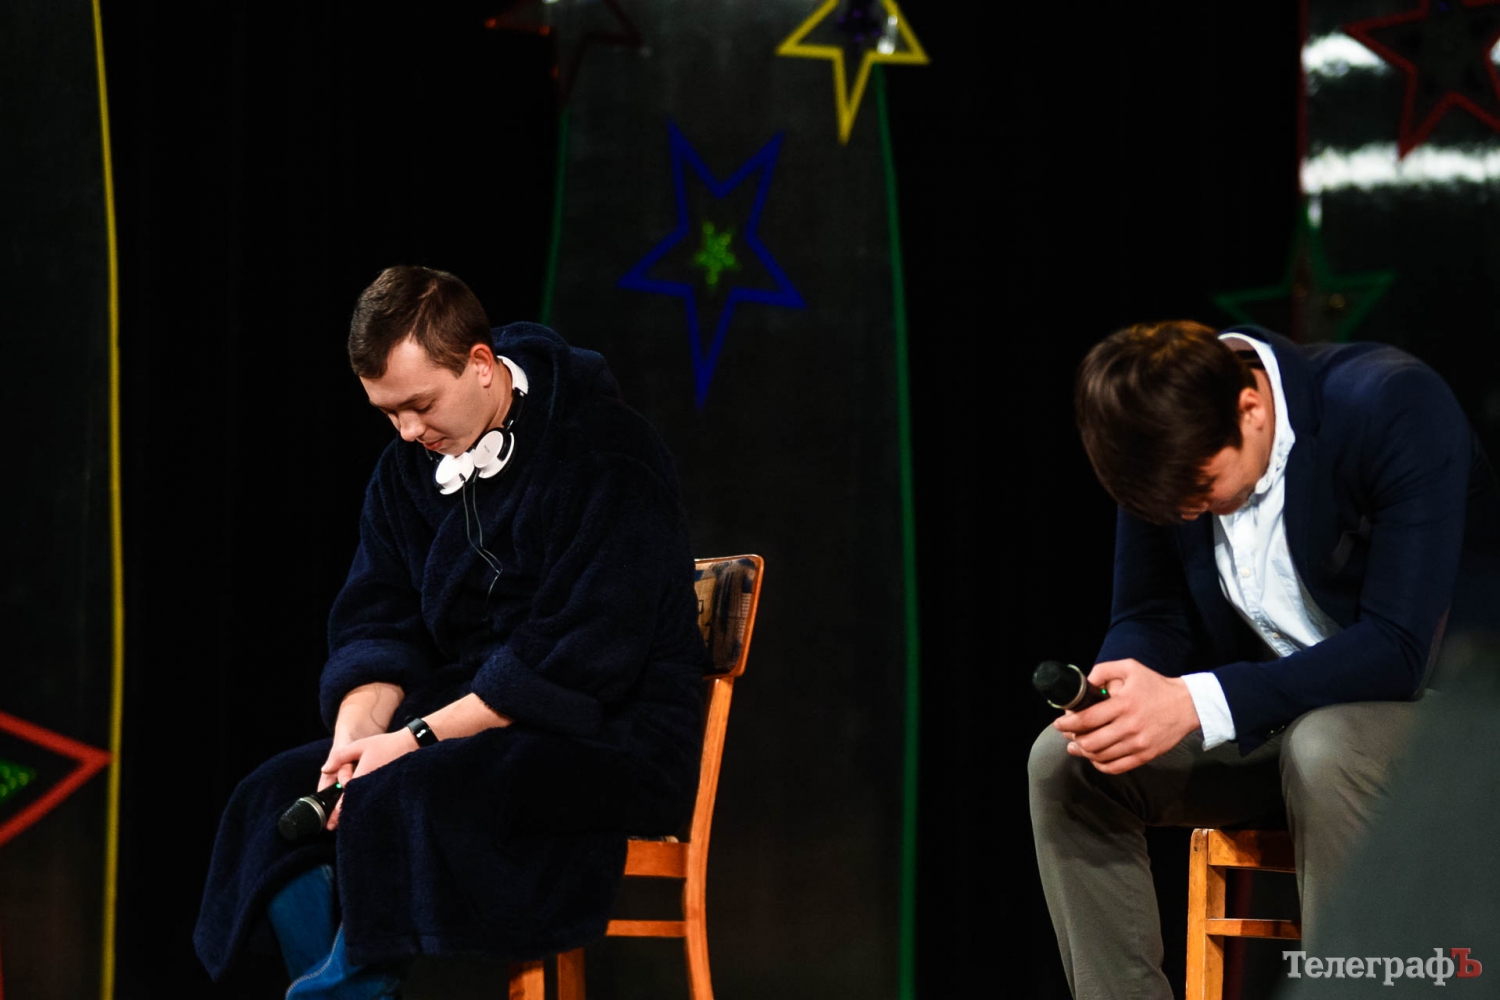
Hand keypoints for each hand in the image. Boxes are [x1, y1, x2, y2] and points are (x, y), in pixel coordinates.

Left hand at [318, 729, 417, 828]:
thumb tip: (324, 769)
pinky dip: (367, 807)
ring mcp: (382, 790)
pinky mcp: (390, 791)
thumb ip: (340, 756)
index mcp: (362, 777)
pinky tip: (363, 810)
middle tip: (333, 826)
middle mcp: (372, 786)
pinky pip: (376, 803)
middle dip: (343, 816)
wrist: (412, 744)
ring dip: (355, 812)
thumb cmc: (385, 744)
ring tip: (345, 822)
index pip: (345, 800)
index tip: (329, 821)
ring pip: (365, 807)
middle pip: (355, 807)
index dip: (336, 812)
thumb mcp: (360, 745)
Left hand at [1051, 658, 1199, 774]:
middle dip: (1073, 739)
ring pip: (1101, 756)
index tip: (1059, 722)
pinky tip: (1095, 758)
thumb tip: (1085, 683)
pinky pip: (1117, 767)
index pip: (1086, 719)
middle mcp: (1129, 726)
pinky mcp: (1146, 756)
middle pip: (1090, 742)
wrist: (1187, 705)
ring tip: (1076, 746)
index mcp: (1123, 704)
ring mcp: (1138, 743)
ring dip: (1084, 752)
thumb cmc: (1155, 685)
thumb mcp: (1129, 667)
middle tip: (1067, 734)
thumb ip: (1103, 670)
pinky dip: (1101, 765)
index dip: (1067, 723)